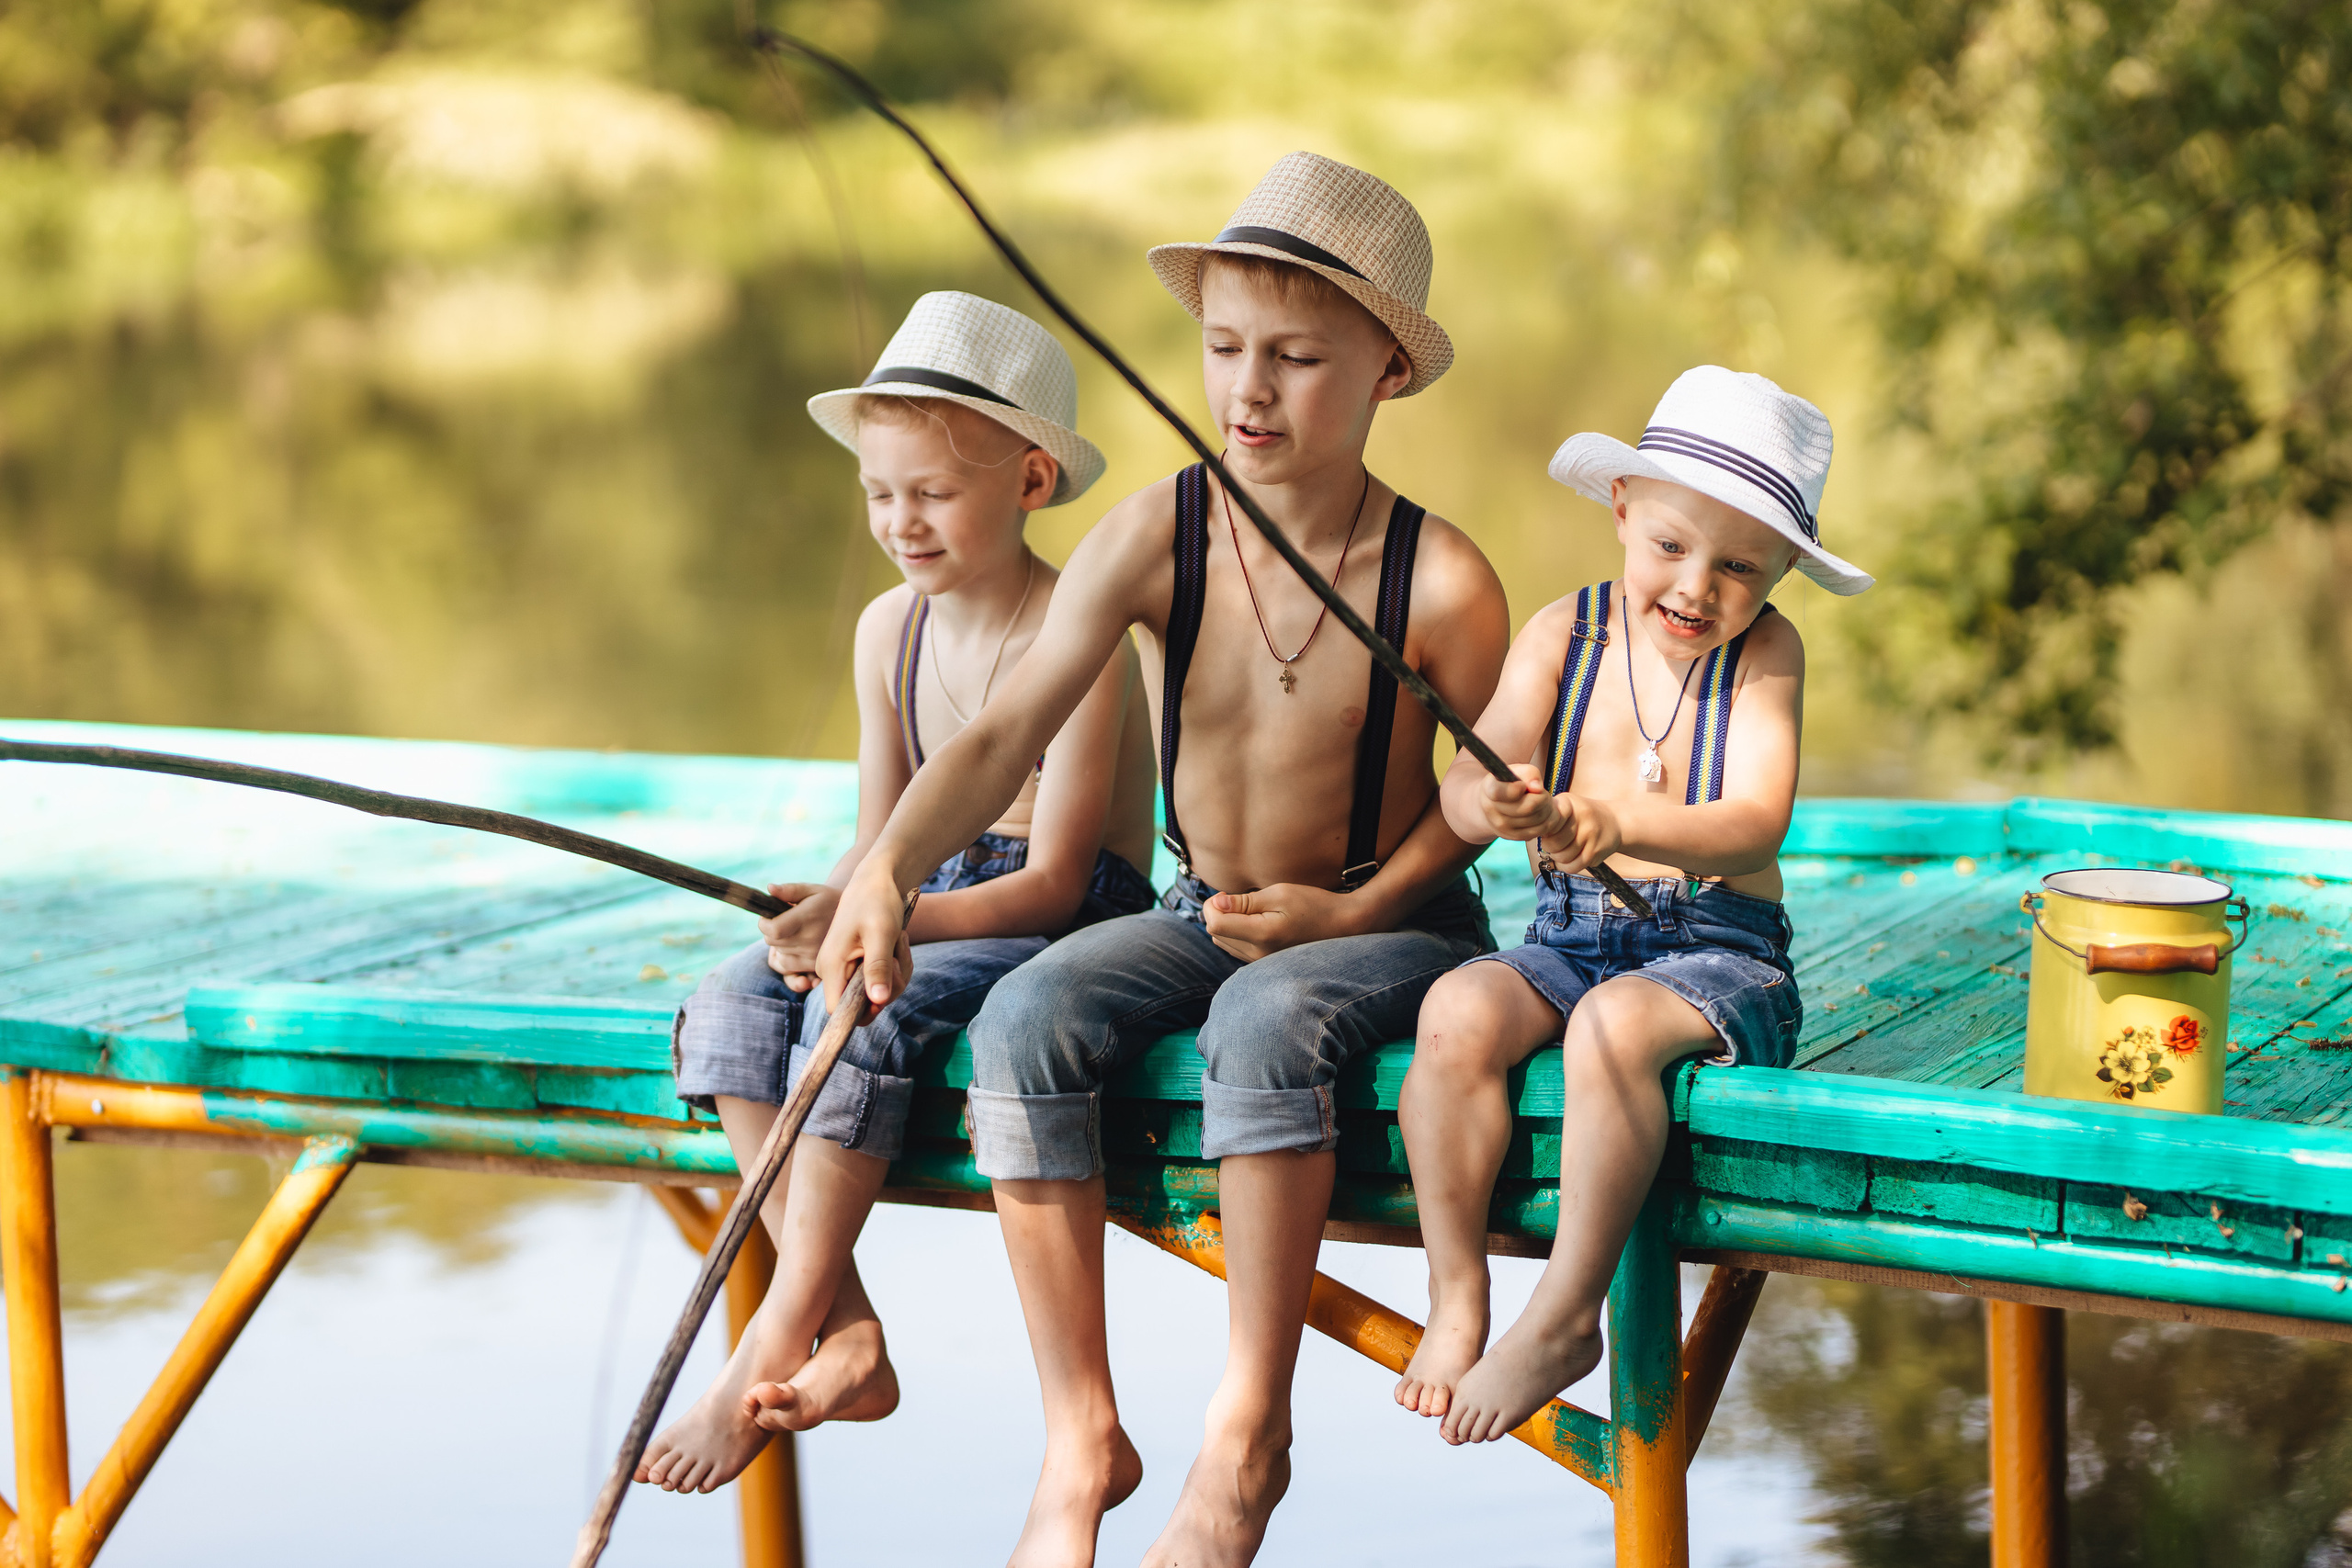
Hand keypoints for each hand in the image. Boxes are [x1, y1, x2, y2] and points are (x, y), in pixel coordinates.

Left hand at [757, 883, 836, 992]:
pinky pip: (787, 966)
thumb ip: (789, 890)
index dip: (764, 923)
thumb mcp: (811, 890)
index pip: (774, 930)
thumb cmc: (827, 900)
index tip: (768, 917)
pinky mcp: (815, 966)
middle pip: (772, 941)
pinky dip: (786, 957)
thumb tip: (770, 888)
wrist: (853, 919)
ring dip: (780, 944)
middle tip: (782, 921)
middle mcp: (810, 939)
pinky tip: (795, 945)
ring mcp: (813, 955)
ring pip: (779, 954)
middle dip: (771, 931)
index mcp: (807, 917)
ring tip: (793, 932)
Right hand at [816, 864, 914, 1014]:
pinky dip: (893, 968)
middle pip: (862, 1004)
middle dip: (889, 986)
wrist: (876, 881)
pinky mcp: (854, 965)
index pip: (838, 1010)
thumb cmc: (877, 902)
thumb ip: (878, 968)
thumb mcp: (881, 934)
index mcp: (831, 965)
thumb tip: (878, 1001)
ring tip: (898, 944)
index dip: (863, 1011)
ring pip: (874, 993)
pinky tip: (896, 946)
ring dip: (895, 974)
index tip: (886, 992)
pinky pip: (877, 980)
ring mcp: (843, 968)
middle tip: (898, 956)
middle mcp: (831, 970)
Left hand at [1201, 882, 1363, 962]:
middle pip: (1215, 935)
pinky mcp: (1264, 964)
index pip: (1215, 925)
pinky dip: (1236, 933)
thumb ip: (1245, 901)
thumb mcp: (1280, 894)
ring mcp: (1262, 963)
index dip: (1213, 906)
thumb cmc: (1314, 905)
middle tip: (1236, 899)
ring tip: (1247, 910)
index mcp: (1262, 935)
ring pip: (1223, 943)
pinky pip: (1236, 949)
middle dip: (1217, 914)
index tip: (1227, 894)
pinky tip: (1254, 923)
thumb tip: (1216, 904)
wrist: (1344, 927)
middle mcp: (1259, 955)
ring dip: (1226, 924)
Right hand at [1479, 764, 1565, 843]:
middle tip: (1543, 792)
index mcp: (1490, 789)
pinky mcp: (1512, 836)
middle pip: (1528, 807)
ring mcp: (1501, 827)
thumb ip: (1528, 773)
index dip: (1516, 789)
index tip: (1522, 785)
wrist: (1494, 803)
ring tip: (1544, 801)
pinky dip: (1547, 820)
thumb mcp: (1516, 771)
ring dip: (1548, 809)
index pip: (1500, 792)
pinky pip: (1539, 830)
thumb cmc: (1509, 783)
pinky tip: (1542, 812)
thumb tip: (1537, 788)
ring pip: (1537, 820)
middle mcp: (1492, 811)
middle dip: (1543, 797)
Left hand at [1538, 794, 1621, 876]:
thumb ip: (1549, 816)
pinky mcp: (1596, 851)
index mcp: (1568, 802)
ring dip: (1560, 858)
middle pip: (1552, 844)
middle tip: (1556, 844)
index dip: (1544, 833)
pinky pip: (1573, 867)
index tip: (1549, 832)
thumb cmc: (1582, 817)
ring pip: (1562, 857)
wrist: (1615, 822)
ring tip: (1565, 850)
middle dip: (1551, 848)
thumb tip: (1529, 833)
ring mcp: (1590, 834)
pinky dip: (1569, 866)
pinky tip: (1573, 857)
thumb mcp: (1567, 807)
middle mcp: (1581, 816)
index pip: (1546, 824)